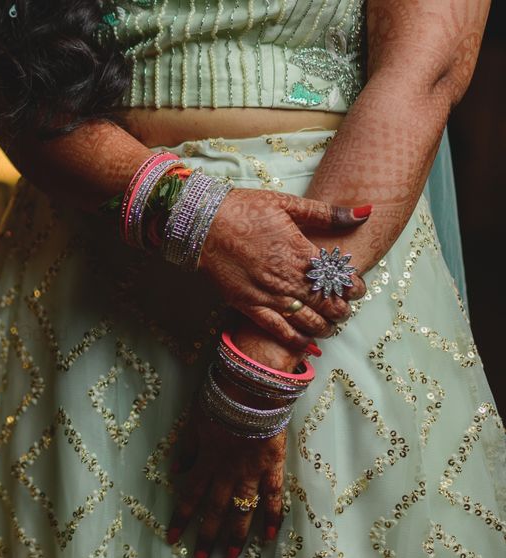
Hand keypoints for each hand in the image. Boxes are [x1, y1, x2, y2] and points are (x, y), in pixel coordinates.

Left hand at [166, 408, 285, 557]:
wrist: (255, 385)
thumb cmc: (222, 397)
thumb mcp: (194, 420)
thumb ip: (187, 448)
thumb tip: (176, 472)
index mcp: (206, 460)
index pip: (190, 496)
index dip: (181, 518)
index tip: (173, 538)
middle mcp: (228, 472)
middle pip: (214, 511)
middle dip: (205, 538)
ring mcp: (252, 471)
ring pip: (242, 510)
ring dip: (234, 537)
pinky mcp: (274, 466)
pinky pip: (274, 497)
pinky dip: (272, 517)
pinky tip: (268, 537)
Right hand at [198, 189, 369, 349]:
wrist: (202, 223)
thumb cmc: (244, 209)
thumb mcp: (288, 204)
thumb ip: (328, 213)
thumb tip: (365, 213)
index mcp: (301, 252)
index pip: (340, 279)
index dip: (353, 288)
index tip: (356, 288)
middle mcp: (287, 278)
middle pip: (327, 304)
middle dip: (342, 309)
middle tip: (344, 308)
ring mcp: (268, 295)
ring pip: (307, 321)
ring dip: (324, 326)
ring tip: (330, 325)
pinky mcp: (248, 305)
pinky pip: (277, 330)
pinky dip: (295, 340)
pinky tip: (306, 343)